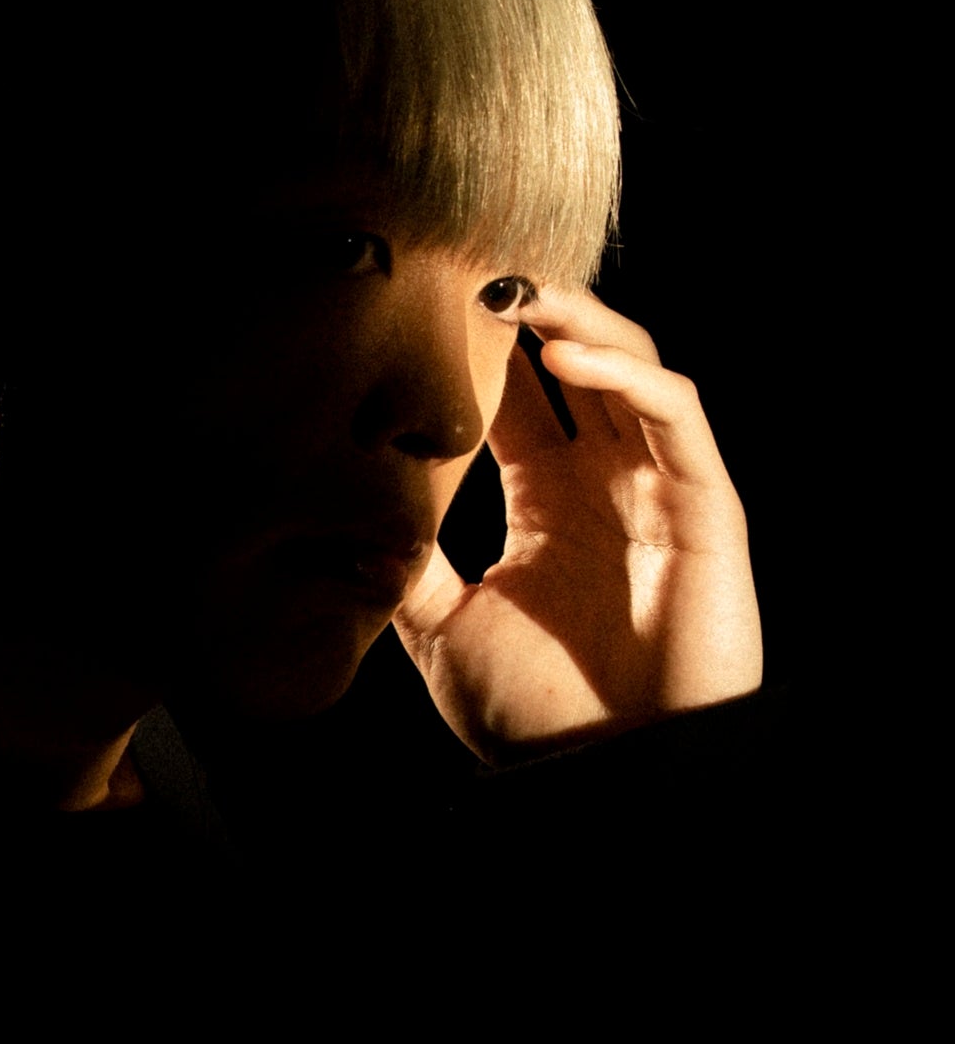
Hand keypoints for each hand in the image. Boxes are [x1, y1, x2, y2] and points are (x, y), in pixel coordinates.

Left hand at [392, 285, 761, 758]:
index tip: (422, 303)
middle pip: (574, 362)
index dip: (480, 348)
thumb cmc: (537, 717)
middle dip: (529, 309)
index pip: (517, 398)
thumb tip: (338, 520)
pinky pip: (673, 415)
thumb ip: (403, 569)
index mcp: (549, 501)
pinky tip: (567, 354)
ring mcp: (658, 487)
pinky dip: (624, 375)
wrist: (607, 779)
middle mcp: (605, 481)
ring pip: (628, 366)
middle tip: (468, 263)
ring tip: (516, 290)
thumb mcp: (445, 631)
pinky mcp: (704, 505)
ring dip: (576, 319)